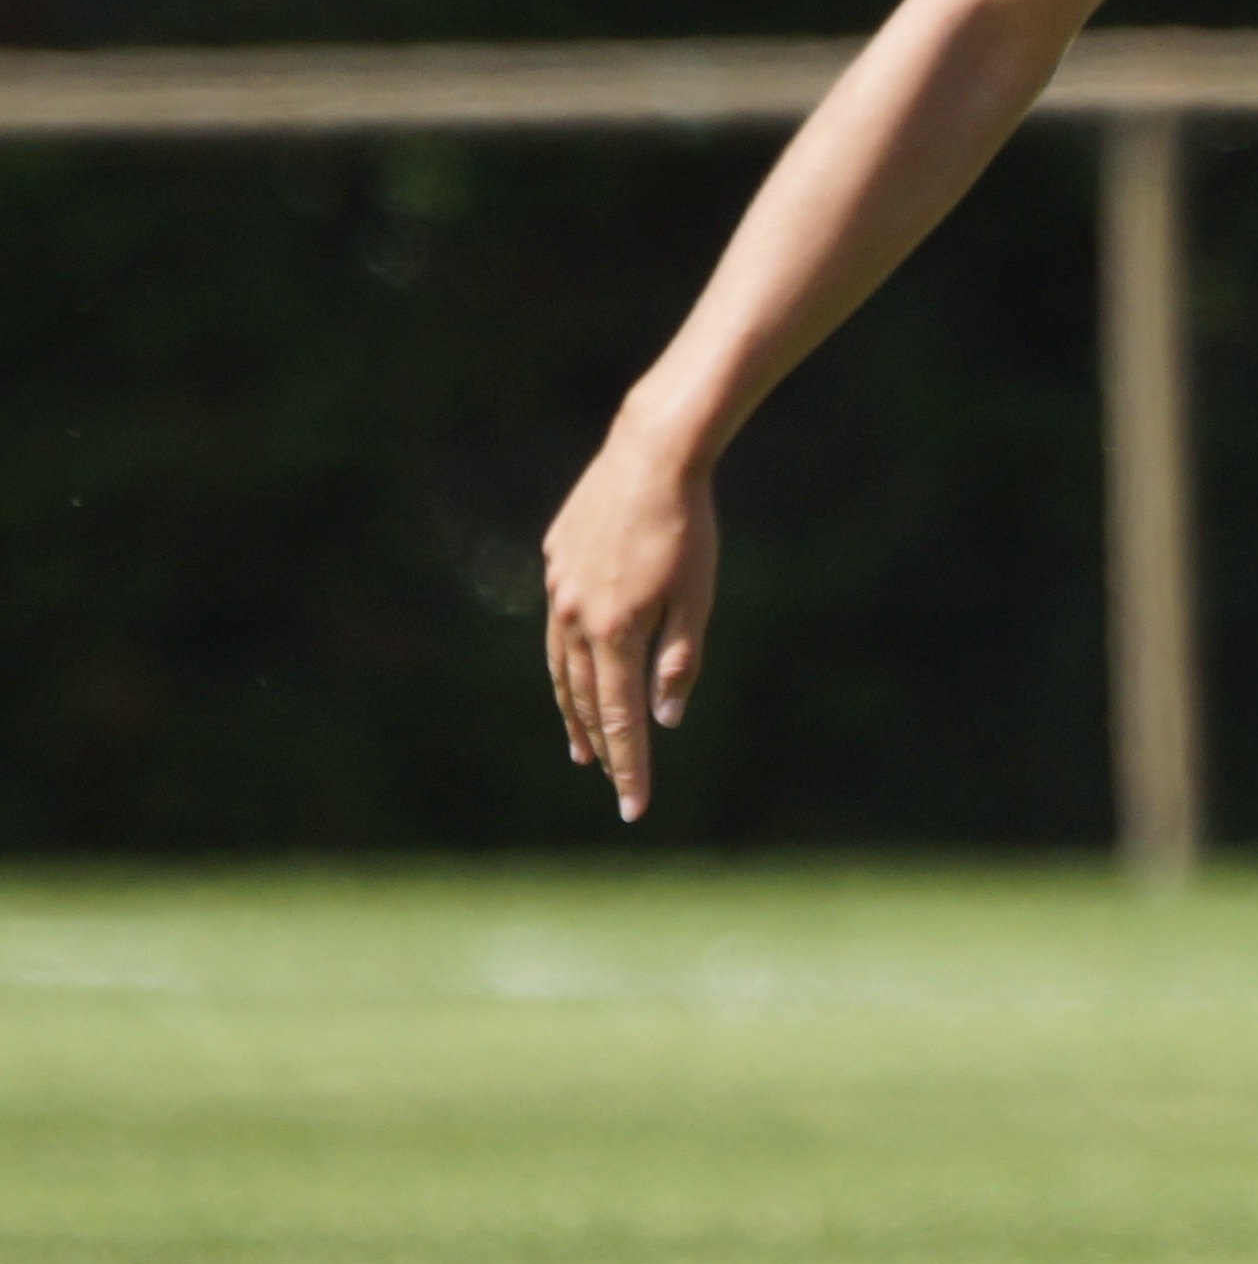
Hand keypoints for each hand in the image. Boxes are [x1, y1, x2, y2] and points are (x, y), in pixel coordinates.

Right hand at [541, 421, 723, 821]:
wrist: (650, 455)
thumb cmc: (688, 529)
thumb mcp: (698, 599)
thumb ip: (678, 661)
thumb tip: (664, 720)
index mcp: (614, 632)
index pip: (619, 719)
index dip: (630, 767)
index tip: (635, 808)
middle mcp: (574, 617)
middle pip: (583, 698)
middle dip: (599, 744)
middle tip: (608, 780)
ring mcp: (558, 588)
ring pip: (561, 665)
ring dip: (573, 708)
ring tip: (581, 746)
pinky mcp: (555, 560)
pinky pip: (559, 622)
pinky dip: (568, 657)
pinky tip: (577, 666)